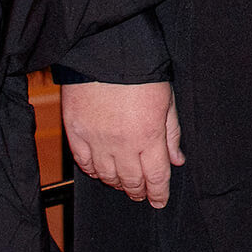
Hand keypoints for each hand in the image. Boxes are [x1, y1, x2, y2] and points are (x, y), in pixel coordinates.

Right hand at [62, 80, 184, 207]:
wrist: (105, 51)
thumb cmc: (142, 72)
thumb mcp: (167, 100)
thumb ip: (172, 133)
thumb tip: (177, 159)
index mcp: (149, 136)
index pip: (155, 176)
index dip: (158, 193)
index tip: (160, 201)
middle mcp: (122, 144)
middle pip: (130, 180)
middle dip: (138, 191)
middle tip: (142, 195)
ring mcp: (96, 140)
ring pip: (106, 176)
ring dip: (116, 184)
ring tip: (123, 183)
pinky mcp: (75, 132)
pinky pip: (83, 163)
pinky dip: (93, 172)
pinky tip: (99, 172)